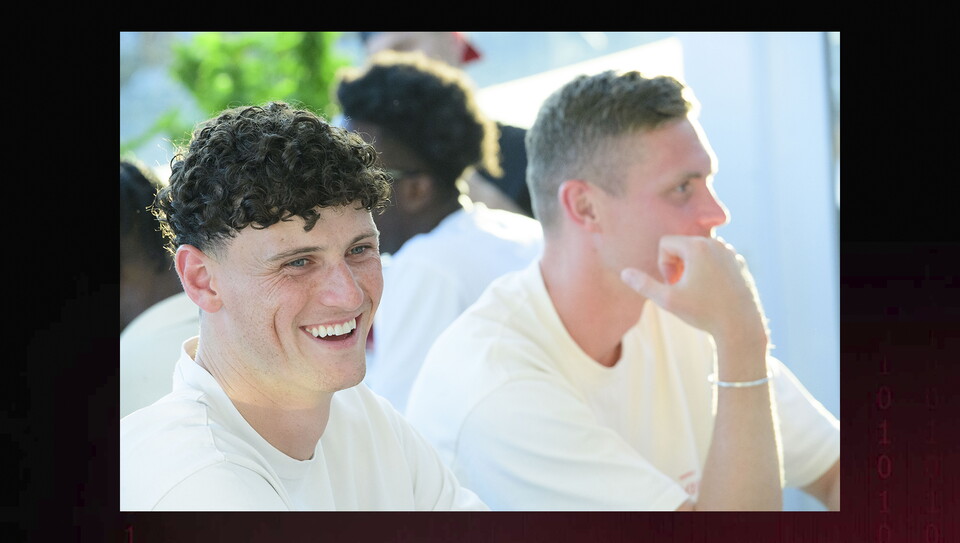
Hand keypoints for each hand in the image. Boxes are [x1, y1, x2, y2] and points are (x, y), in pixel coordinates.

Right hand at [620, 236, 767, 345]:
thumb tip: (624, 272)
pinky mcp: (740, 263)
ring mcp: (730, 252)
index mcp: (696, 247)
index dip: (662, 264)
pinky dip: (709, 271)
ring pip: (700, 253)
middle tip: (682, 288)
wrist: (741, 326)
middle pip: (682, 245)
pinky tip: (712, 292)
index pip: (665, 243)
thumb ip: (644, 285)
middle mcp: (715, 243)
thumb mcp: (668, 300)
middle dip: (677, 265)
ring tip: (696, 290)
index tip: (671, 284)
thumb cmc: (703, 312)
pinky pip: (716, 259)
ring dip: (693, 268)